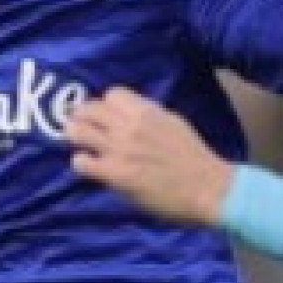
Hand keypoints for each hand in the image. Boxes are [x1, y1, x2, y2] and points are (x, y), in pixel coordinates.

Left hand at [69, 87, 232, 226]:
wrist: (208, 188)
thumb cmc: (196, 158)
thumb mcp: (174, 123)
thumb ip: (150, 117)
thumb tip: (133, 116)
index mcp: (147, 111)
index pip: (111, 95)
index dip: (105, 105)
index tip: (105, 116)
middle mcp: (129, 125)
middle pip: (89, 110)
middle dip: (81, 117)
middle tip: (78, 126)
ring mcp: (120, 149)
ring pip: (78, 132)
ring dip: (74, 136)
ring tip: (78, 143)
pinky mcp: (116, 174)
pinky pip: (82, 162)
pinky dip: (80, 163)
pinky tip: (87, 167)